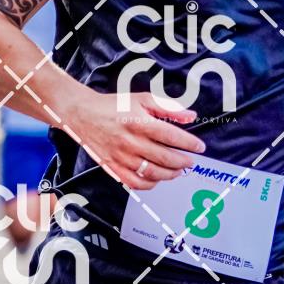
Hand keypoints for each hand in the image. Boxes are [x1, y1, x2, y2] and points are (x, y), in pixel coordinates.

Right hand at [72, 88, 204, 190]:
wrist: (83, 114)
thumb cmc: (114, 106)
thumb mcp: (142, 99)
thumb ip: (168, 107)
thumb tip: (191, 116)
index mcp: (139, 121)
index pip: (172, 136)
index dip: (190, 143)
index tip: (200, 147)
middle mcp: (130, 141)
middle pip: (165, 158)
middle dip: (184, 162)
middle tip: (191, 161)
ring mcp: (121, 157)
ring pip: (153, 173)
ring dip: (171, 174)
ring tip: (179, 171)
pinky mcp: (113, 167)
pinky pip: (135, 183)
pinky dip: (150, 184)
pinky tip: (158, 178)